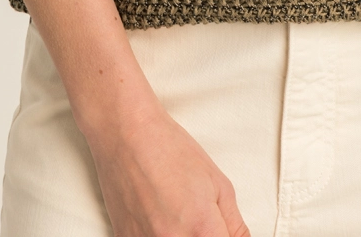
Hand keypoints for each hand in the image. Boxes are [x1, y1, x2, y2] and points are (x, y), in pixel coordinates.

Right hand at [88, 98, 250, 236]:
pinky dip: (158, 234)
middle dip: (204, 235)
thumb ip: (234, 225)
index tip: (220, 230)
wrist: (126, 134)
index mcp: (200, 228)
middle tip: (198, 219)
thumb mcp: (218, 184)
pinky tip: (159, 217)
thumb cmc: (170, 150)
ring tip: (177, 214)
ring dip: (182, 234)